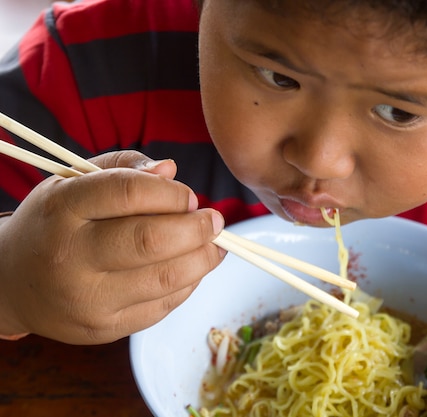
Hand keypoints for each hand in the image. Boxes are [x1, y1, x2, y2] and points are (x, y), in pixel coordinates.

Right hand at [0, 151, 225, 343]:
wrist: (11, 283)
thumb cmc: (54, 224)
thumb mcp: (73, 183)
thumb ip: (123, 169)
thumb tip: (171, 170)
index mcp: (62, 209)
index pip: (129, 193)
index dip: (172, 193)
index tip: (190, 196)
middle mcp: (71, 256)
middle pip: (151, 240)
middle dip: (197, 228)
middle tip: (214, 220)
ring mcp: (87, 298)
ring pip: (165, 278)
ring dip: (203, 258)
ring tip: (213, 244)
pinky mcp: (104, 328)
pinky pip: (163, 306)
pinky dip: (188, 284)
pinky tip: (192, 268)